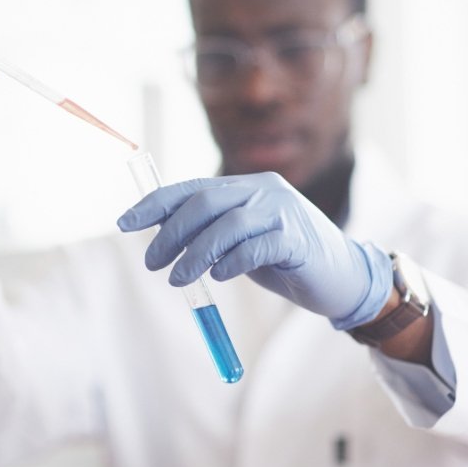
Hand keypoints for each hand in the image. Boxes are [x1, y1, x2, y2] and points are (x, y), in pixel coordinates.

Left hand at [117, 171, 392, 328]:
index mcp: (246, 187)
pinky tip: (219, 277)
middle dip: (170, 233)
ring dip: (195, 254)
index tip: (124, 222)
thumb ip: (210, 231)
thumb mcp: (242, 241)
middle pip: (205, 202)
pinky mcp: (297, 239)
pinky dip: (232, 262)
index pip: (192, 188)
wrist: (343, 278)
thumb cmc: (285, 259)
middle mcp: (263, 190)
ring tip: (178, 279)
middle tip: (152, 263)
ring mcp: (283, 212)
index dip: (155, 204)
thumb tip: (160, 234)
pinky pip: (256, 247)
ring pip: (227, 224)